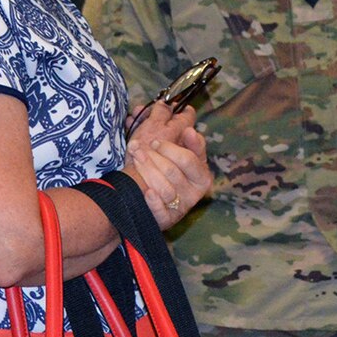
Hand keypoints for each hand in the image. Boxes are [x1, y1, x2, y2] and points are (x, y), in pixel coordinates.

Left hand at [123, 104, 210, 228]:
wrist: (147, 199)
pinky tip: (147, 192)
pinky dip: (154, 201)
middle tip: (138, 146)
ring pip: (164, 187)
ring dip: (147, 171)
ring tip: (134, 158)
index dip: (170, 149)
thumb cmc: (164, 169)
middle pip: (174, 170)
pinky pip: (162, 210)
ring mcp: (181, 206)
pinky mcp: (169, 220)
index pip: (190, 158)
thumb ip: (185, 135)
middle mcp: (195, 192)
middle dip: (154, 156)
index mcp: (202, 174)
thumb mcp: (177, 151)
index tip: (154, 141)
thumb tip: (188, 117)